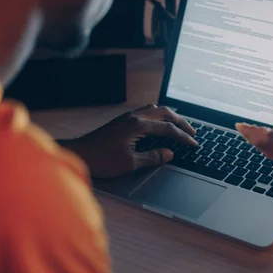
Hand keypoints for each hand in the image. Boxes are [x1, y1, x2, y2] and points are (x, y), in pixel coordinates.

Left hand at [65, 105, 197, 177]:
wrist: (79, 154)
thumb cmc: (102, 160)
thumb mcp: (130, 163)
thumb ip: (152, 157)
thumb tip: (169, 153)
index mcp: (138, 126)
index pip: (168, 129)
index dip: (183, 137)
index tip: (194, 144)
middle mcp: (133, 117)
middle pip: (164, 113)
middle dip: (181, 121)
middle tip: (192, 132)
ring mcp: (126, 117)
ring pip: (154, 109)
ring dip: (168, 116)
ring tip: (178, 126)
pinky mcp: (121, 121)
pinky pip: (145, 112)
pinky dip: (157, 117)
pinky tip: (158, 126)